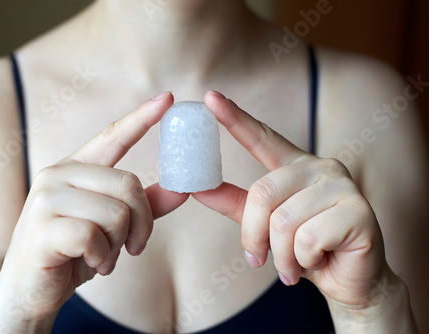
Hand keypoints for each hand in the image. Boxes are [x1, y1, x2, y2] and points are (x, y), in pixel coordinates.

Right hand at [0, 92, 188, 330]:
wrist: (30, 292)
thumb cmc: (73, 253)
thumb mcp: (113, 227)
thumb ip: (145, 205)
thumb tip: (183, 190)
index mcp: (75, 168)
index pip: (112, 136)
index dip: (141, 117)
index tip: (168, 99)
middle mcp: (58, 174)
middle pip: (128, 184)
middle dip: (141, 223)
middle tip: (134, 247)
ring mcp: (46, 198)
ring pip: (116, 213)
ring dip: (119, 244)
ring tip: (104, 257)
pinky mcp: (41, 227)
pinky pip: (94, 236)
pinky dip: (102, 257)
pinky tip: (91, 263)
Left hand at [193, 91, 393, 310]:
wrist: (349, 280)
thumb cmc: (306, 249)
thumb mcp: (265, 225)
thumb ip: (236, 204)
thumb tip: (197, 189)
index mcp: (296, 166)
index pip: (263, 136)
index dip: (235, 118)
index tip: (210, 97)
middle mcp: (321, 167)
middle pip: (262, 193)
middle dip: (255, 236)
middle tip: (260, 259)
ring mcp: (342, 186)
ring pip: (284, 222)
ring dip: (282, 255)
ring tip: (294, 265)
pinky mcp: (359, 211)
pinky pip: (308, 238)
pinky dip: (304, 260)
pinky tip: (320, 260)